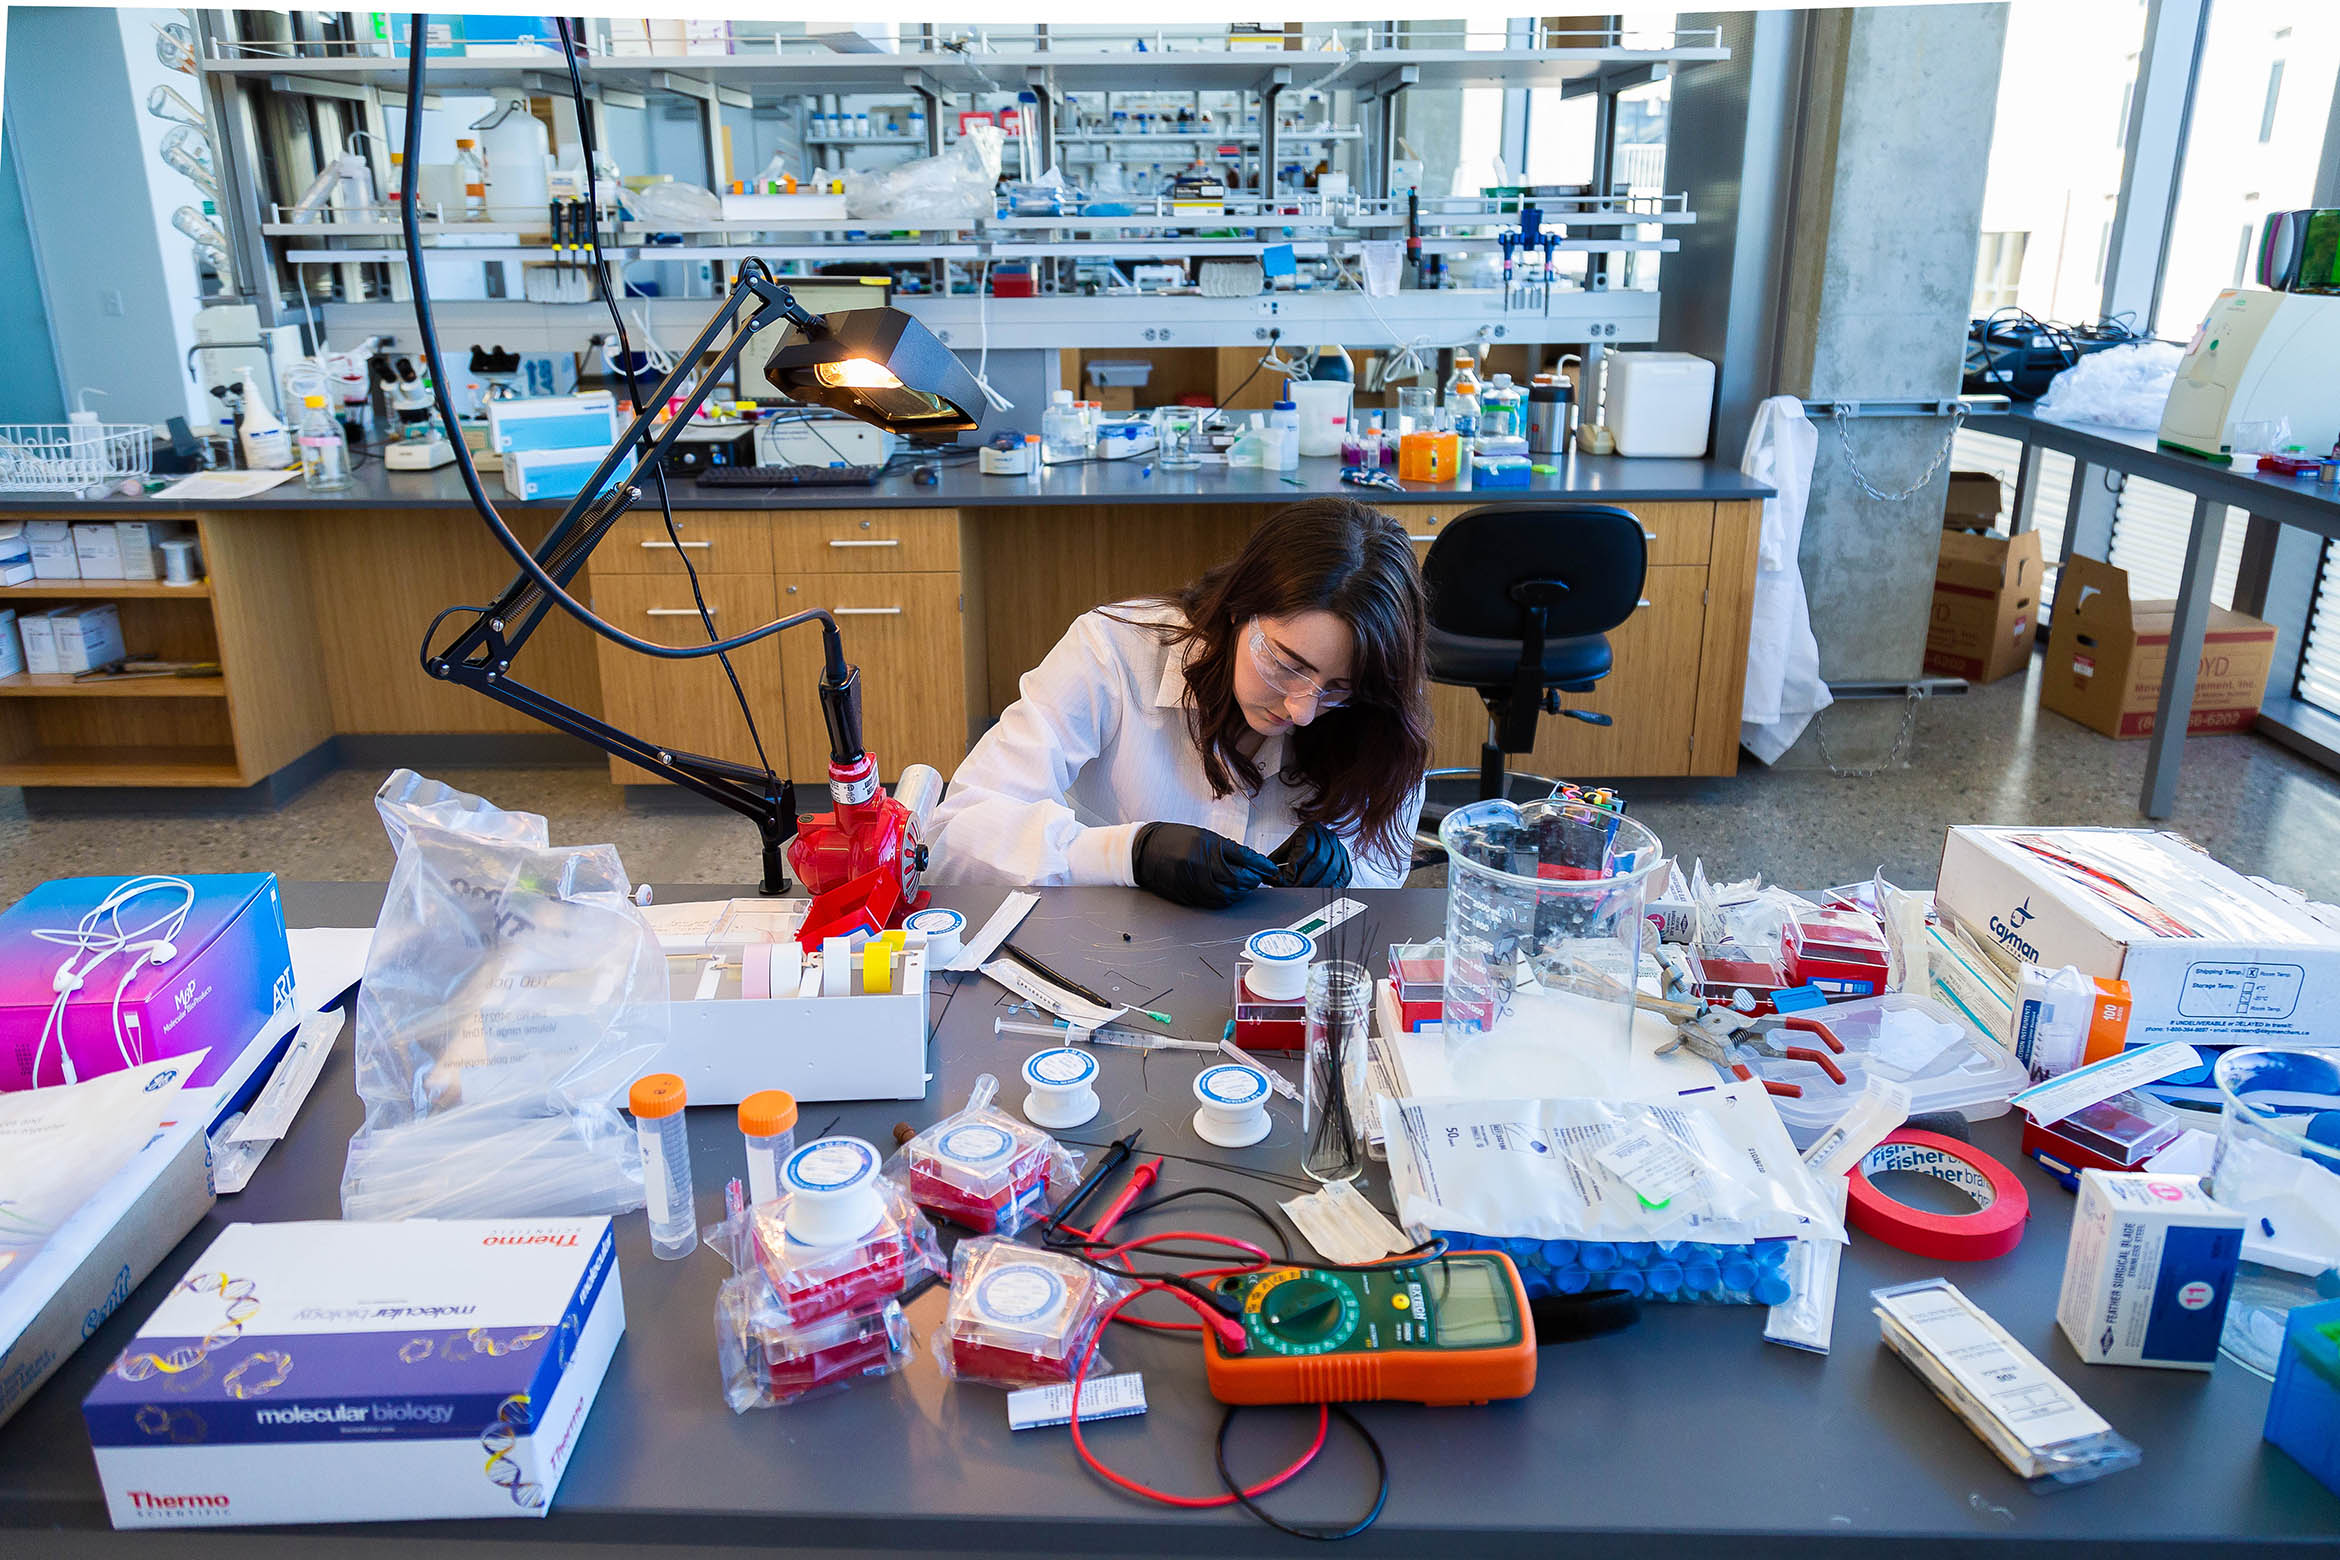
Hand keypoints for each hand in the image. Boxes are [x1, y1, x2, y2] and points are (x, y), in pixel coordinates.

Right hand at [1132, 823, 1276, 908]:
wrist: (1144, 850)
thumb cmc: (1172, 839)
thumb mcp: (1202, 836)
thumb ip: (1225, 849)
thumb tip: (1249, 862)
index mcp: (1207, 845)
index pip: (1243, 857)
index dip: (1260, 865)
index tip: (1270, 869)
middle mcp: (1201, 865)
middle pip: (1238, 879)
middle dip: (1252, 880)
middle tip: (1258, 877)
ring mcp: (1194, 882)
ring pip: (1228, 894)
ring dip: (1240, 891)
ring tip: (1244, 885)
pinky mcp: (1188, 895)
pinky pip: (1213, 901)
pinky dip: (1226, 898)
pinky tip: (1229, 892)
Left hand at [1271, 823, 1352, 888]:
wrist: (1314, 841)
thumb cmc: (1296, 848)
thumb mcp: (1284, 851)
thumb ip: (1274, 863)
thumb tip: (1265, 876)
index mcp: (1311, 829)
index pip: (1305, 849)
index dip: (1295, 866)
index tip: (1287, 878)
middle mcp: (1328, 836)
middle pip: (1319, 861)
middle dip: (1305, 880)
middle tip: (1293, 889)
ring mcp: (1340, 849)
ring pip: (1332, 870)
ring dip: (1317, 886)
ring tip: (1304, 893)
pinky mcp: (1346, 862)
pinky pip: (1343, 876)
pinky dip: (1333, 887)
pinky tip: (1323, 892)